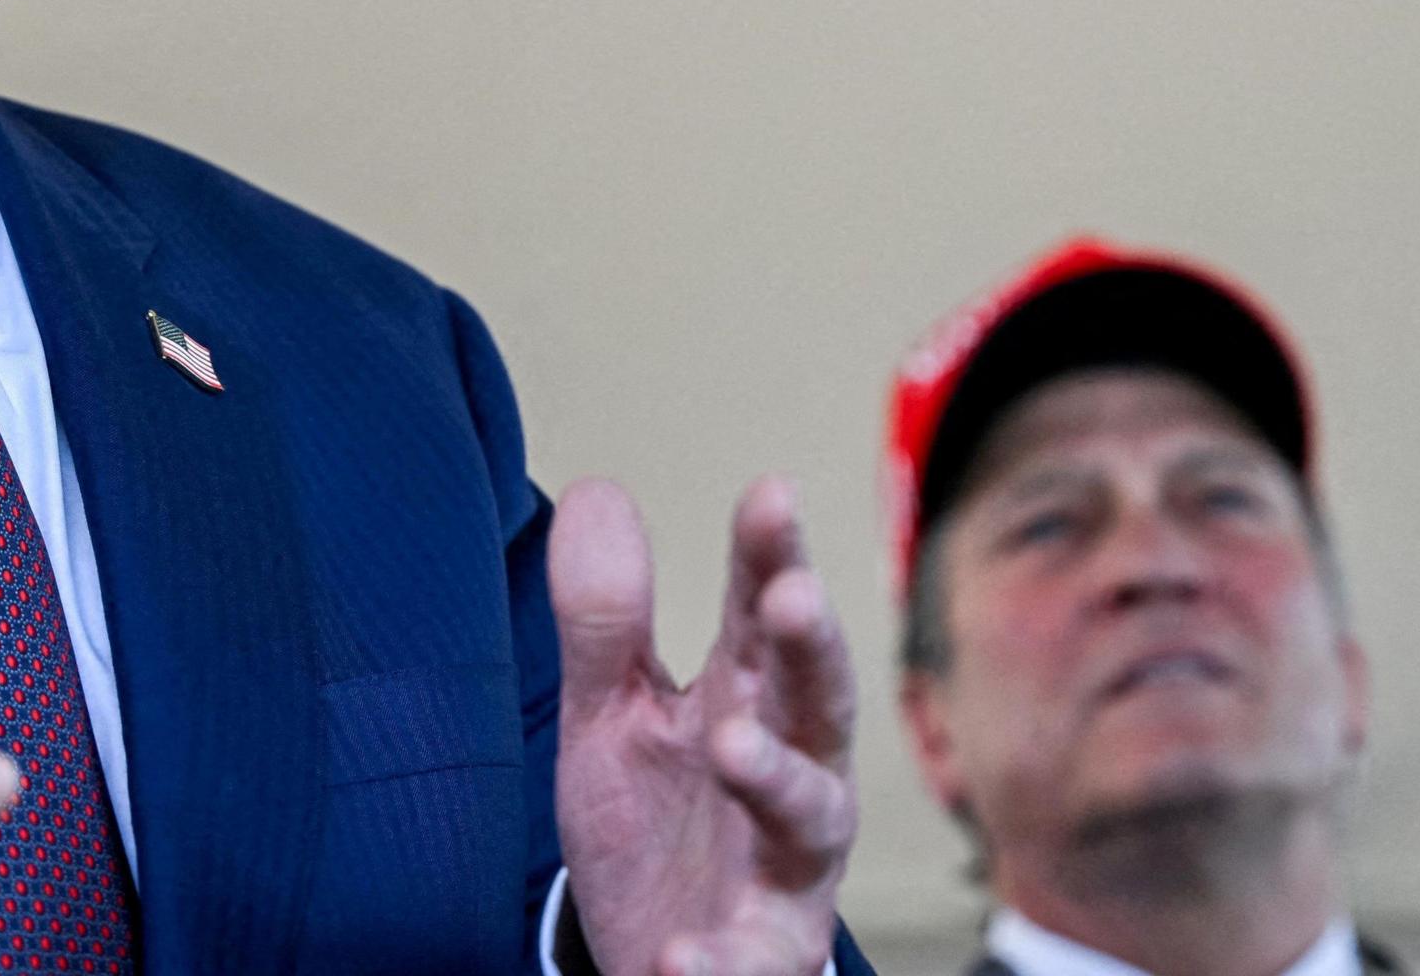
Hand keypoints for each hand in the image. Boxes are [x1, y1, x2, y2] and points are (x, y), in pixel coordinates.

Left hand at [550, 476, 856, 975]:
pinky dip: (719, 958)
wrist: (665, 958)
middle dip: (811, 648)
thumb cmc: (658, 824)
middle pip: (818, 700)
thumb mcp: (612, 719)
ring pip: (808, 816)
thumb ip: (607, 620)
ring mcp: (786, 865)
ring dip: (776, 776)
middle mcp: (792, 772)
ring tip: (731, 744)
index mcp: (749, 700)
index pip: (763, 617)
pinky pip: (750, 959)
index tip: (772, 494)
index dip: (772, 557)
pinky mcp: (765, 955)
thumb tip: (601, 490)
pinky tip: (679, 952)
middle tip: (790, 596)